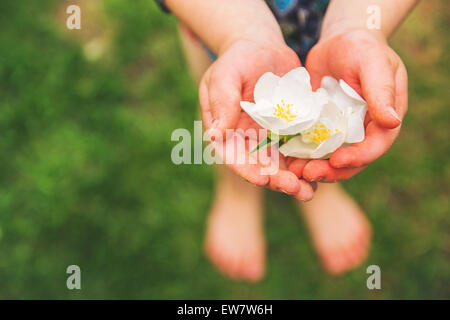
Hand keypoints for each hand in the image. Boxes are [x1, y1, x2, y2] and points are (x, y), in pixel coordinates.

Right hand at [199, 40, 315, 199]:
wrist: (261, 48)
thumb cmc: (237, 59)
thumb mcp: (225, 76)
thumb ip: (222, 103)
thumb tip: (215, 136)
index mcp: (226, 131)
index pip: (234, 157)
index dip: (248, 171)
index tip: (264, 179)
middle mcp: (246, 139)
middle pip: (260, 166)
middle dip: (277, 181)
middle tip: (295, 189)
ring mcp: (268, 137)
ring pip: (280, 164)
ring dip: (294, 179)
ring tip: (310, 192)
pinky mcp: (288, 130)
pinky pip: (297, 149)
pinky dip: (307, 162)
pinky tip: (321, 170)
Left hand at [289, 29, 407, 181]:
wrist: (337, 43)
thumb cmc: (360, 46)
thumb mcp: (372, 62)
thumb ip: (381, 89)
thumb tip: (392, 122)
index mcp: (384, 117)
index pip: (377, 144)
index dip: (359, 157)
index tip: (338, 161)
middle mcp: (365, 129)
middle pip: (353, 159)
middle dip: (332, 170)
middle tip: (309, 174)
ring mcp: (343, 131)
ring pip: (332, 157)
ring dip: (315, 167)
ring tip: (295, 172)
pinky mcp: (323, 128)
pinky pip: (314, 146)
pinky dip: (302, 154)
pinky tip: (287, 159)